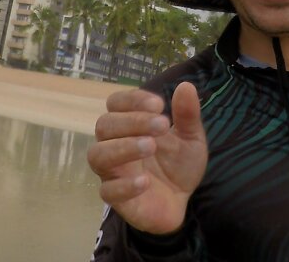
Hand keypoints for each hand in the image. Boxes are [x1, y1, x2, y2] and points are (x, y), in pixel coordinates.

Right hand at [87, 83, 207, 235]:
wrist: (181, 201)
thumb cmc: (178, 165)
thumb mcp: (191, 138)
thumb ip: (187, 115)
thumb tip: (186, 86)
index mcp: (128, 125)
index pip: (115, 103)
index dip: (133, 99)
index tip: (159, 104)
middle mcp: (113, 144)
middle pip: (104, 125)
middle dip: (132, 121)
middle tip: (162, 125)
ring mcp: (112, 172)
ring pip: (97, 155)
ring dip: (123, 147)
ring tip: (151, 146)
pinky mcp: (115, 198)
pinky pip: (107, 191)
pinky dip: (124, 185)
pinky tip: (146, 182)